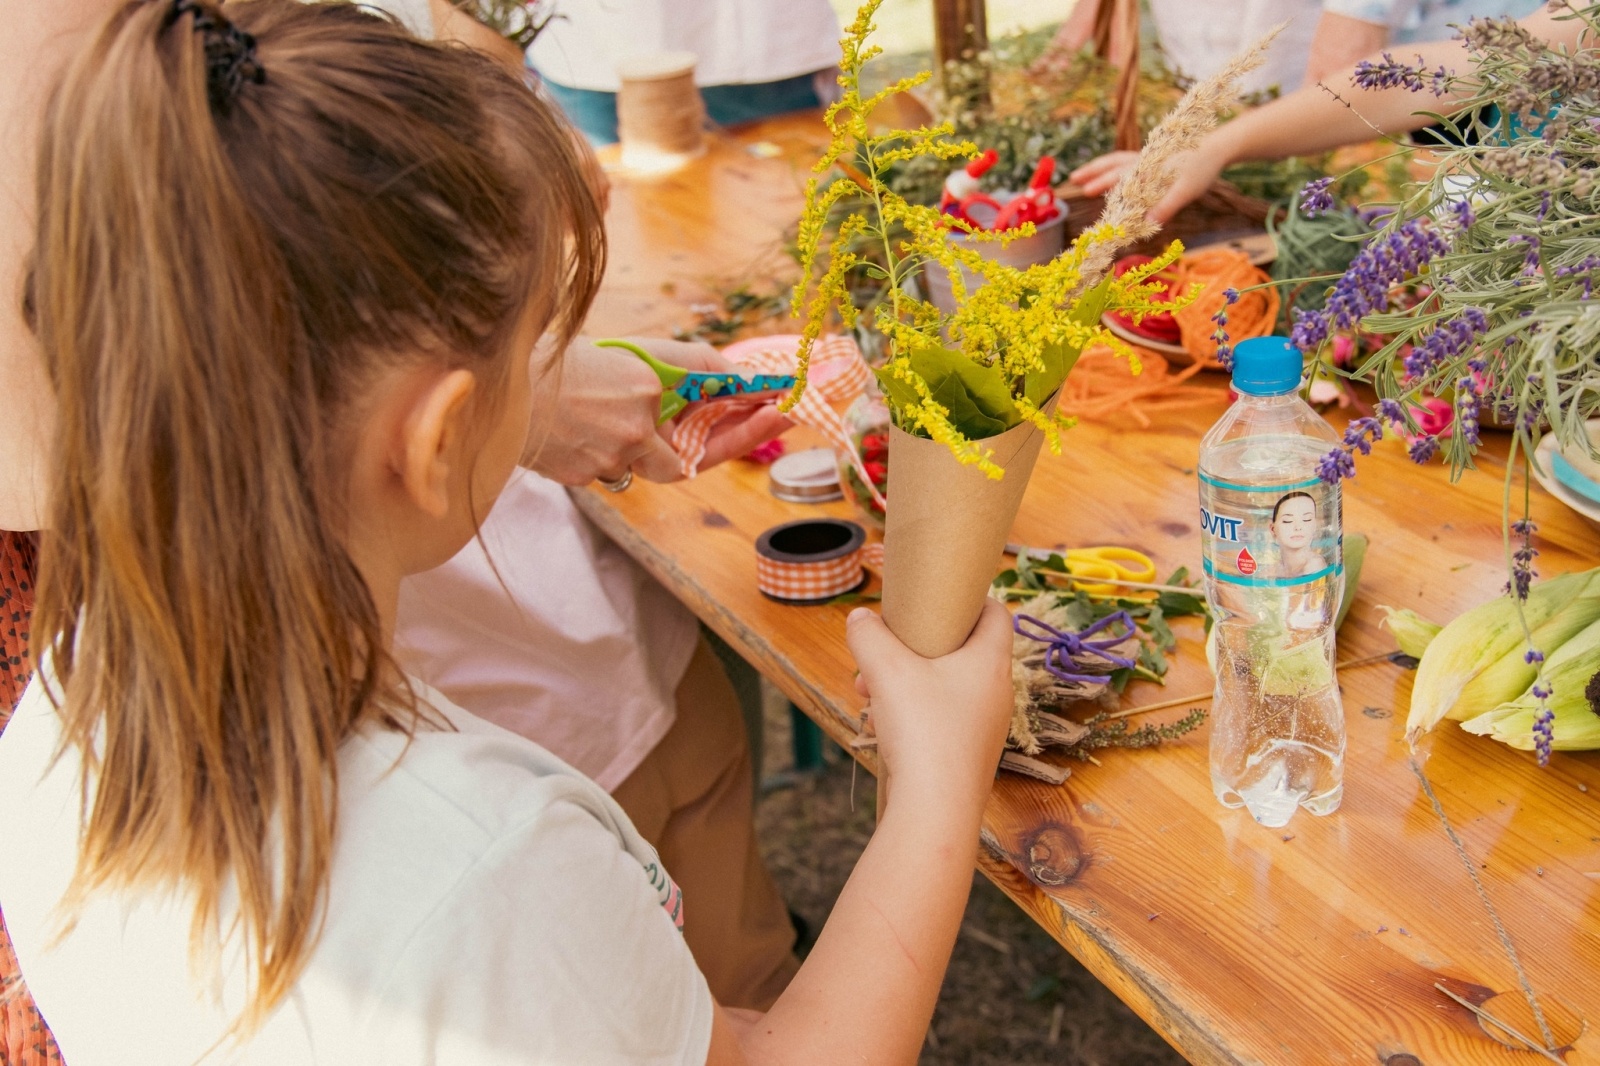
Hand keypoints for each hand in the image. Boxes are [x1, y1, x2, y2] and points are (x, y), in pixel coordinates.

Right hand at [523, 336, 790, 485]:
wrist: (494, 386)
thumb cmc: (559, 362)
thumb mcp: (630, 352)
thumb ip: (683, 362)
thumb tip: (730, 370)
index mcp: (642, 393)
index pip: (713, 418)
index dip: (750, 422)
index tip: (784, 409)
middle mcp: (629, 433)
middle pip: (686, 458)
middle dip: (715, 440)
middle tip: (748, 421)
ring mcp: (605, 461)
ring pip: (646, 462)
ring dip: (647, 443)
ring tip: (617, 414)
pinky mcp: (581, 479)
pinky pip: (614, 469)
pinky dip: (611, 450)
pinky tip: (585, 428)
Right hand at [846, 599, 1014, 813]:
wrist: (936, 810)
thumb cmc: (923, 731)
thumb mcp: (886, 670)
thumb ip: (868, 635)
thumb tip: (860, 619)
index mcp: (991, 662)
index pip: (997, 613)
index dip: (969, 600)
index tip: (936, 601)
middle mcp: (997, 693)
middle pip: (961, 650)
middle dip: (916, 649)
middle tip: (885, 654)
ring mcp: (986, 726)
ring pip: (945, 687)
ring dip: (907, 684)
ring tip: (872, 695)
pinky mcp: (969, 754)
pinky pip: (942, 718)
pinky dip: (913, 714)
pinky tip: (884, 727)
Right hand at [1068, 141, 1224, 225]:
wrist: (1219, 147)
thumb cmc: (1203, 169)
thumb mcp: (1187, 190)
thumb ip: (1166, 206)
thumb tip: (1147, 223)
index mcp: (1147, 168)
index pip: (1118, 177)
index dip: (1101, 184)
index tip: (1083, 192)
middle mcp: (1144, 161)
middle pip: (1113, 165)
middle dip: (1093, 173)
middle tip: (1075, 181)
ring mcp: (1149, 158)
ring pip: (1117, 160)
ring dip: (1100, 167)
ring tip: (1084, 174)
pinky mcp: (1155, 158)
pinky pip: (1128, 161)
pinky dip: (1116, 166)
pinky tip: (1114, 175)